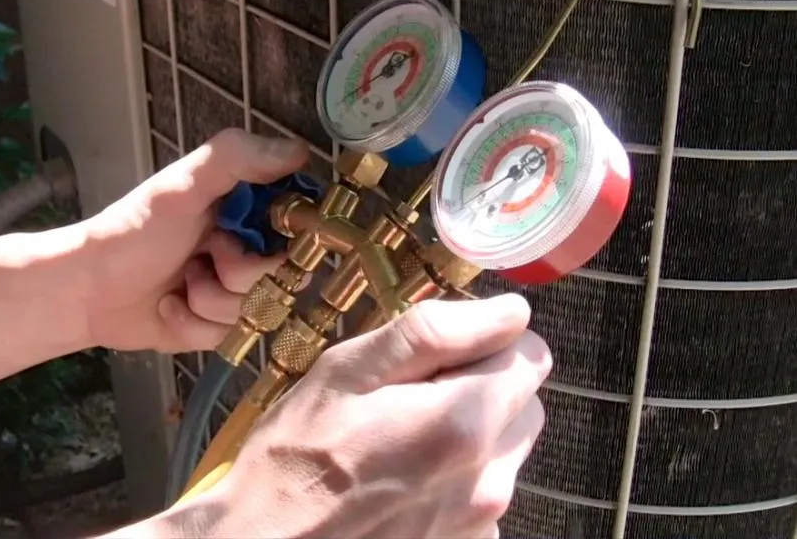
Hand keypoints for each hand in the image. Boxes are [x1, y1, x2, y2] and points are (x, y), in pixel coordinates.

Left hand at [79, 129, 308, 352]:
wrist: (85, 290)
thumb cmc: (133, 232)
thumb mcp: (183, 186)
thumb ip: (238, 158)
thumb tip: (301, 151)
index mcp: (245, 209)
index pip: (300, 223)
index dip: (289, 236)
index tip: (259, 235)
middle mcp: (246, 248)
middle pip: (283, 274)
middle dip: (239, 272)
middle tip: (202, 255)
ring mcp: (232, 290)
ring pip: (256, 309)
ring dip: (210, 299)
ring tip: (179, 283)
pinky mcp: (216, 327)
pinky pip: (229, 336)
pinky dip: (193, 324)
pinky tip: (169, 307)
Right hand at [162, 293, 551, 537]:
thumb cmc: (297, 454)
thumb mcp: (350, 370)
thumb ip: (436, 332)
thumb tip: (510, 311)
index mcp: (464, 422)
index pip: (532, 354)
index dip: (489, 340)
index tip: (441, 351)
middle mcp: (488, 479)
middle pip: (525, 402)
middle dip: (483, 383)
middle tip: (414, 391)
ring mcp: (479, 521)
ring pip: (508, 447)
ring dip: (474, 430)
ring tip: (404, 436)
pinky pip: (484, 489)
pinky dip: (459, 475)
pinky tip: (406, 477)